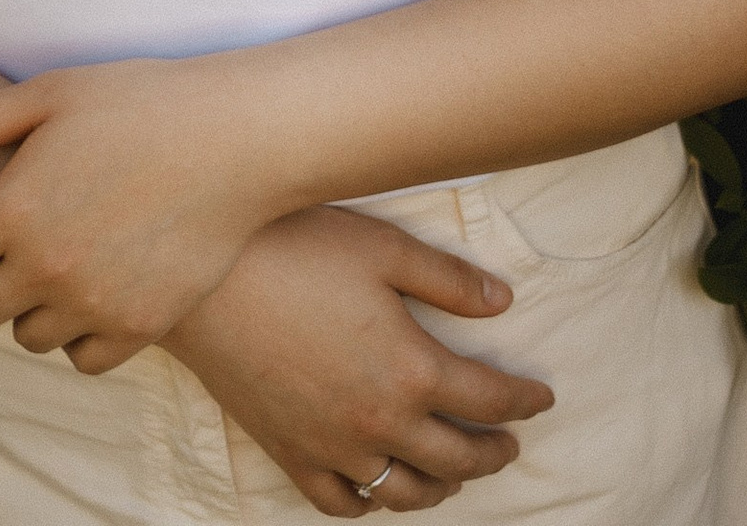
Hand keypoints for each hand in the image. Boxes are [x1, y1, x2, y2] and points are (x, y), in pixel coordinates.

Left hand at [0, 56, 271, 355]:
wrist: (235, 141)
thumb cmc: (139, 102)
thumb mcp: (49, 94)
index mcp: (14, 208)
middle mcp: (47, 268)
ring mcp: (95, 304)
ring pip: (25, 336)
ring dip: (16, 312)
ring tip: (29, 273)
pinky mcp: (140, 327)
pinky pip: (82, 357)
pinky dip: (70, 336)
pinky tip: (79, 297)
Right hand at [166, 208, 552, 513]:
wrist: (203, 275)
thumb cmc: (293, 246)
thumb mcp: (381, 247)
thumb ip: (448, 280)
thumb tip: (505, 302)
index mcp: (411, 369)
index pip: (489, 398)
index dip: (524, 399)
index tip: (543, 397)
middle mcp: (380, 422)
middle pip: (458, 457)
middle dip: (494, 452)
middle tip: (509, 443)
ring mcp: (334, 447)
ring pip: (406, 492)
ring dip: (442, 486)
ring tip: (454, 471)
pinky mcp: (291, 454)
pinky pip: (342, 503)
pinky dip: (371, 503)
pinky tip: (380, 486)